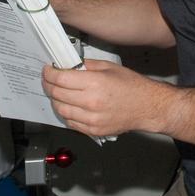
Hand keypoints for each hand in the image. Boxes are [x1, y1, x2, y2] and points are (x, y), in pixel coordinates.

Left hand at [41, 59, 168, 137]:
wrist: (147, 106)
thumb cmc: (132, 86)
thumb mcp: (109, 67)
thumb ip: (87, 66)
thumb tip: (69, 65)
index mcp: (94, 83)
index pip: (60, 78)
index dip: (49, 73)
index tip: (47, 70)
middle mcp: (91, 102)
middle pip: (57, 94)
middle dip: (48, 85)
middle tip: (48, 80)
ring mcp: (91, 119)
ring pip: (60, 110)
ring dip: (55, 100)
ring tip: (58, 93)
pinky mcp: (93, 130)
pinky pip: (70, 123)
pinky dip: (65, 113)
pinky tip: (69, 106)